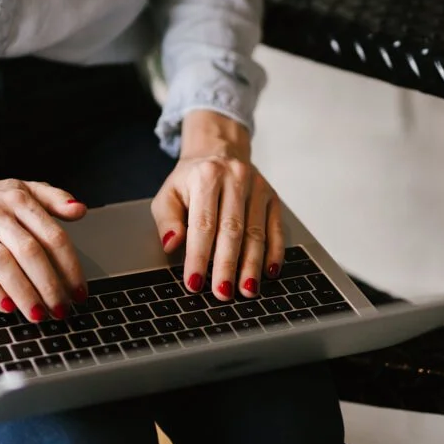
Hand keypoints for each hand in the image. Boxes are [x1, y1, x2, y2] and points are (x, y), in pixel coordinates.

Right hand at [0, 143, 87, 320]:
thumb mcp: (22, 189)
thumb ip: (53, 199)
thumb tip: (80, 210)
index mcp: (19, 199)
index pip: (51, 235)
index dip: (70, 266)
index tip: (79, 290)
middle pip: (29, 251)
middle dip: (50, 285)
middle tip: (61, 309)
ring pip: (2, 262)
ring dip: (23, 292)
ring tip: (37, 314)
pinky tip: (6, 306)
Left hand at [151, 111, 283, 300]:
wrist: (219, 150)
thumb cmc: (191, 179)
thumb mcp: (168, 193)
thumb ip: (167, 219)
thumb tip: (171, 244)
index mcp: (206, 177)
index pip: (203, 224)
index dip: (199, 256)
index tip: (194, 283)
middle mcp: (235, 179)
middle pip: (233, 230)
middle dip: (227, 265)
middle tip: (223, 293)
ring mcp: (258, 188)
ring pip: (256, 233)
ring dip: (252, 265)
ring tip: (247, 290)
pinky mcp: (272, 197)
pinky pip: (276, 229)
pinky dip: (275, 253)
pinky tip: (269, 272)